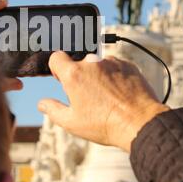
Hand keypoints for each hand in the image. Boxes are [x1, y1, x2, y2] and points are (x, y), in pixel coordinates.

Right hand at [37, 52, 168, 151]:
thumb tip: (42, 104)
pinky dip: (115, 76)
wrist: (140, 123)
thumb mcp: (72, 123)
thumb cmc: (104, 124)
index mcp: (74, 75)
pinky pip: (116, 66)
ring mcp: (111, 62)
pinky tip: (119, 94)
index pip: (56, 57)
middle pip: (79, 63)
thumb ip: (53, 110)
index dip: (57, 68)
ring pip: (98, 64)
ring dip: (98, 75)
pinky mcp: (127, 65)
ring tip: (107, 97)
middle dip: (80, 75)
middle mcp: (92, 63)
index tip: (63, 79)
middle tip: (88, 95)